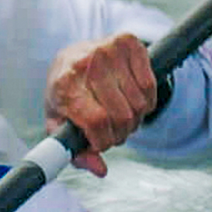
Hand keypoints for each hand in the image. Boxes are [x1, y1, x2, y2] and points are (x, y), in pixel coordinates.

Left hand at [45, 33, 154, 176]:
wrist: (72, 57)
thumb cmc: (66, 94)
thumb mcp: (61, 125)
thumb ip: (76, 153)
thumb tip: (100, 169)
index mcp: (65, 84)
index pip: (97, 122)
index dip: (104, 141)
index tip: (101, 142)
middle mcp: (86, 62)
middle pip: (121, 115)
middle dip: (120, 133)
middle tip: (113, 130)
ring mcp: (108, 49)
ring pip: (139, 104)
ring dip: (134, 119)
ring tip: (122, 114)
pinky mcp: (129, 41)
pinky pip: (150, 86)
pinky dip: (146, 102)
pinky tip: (133, 99)